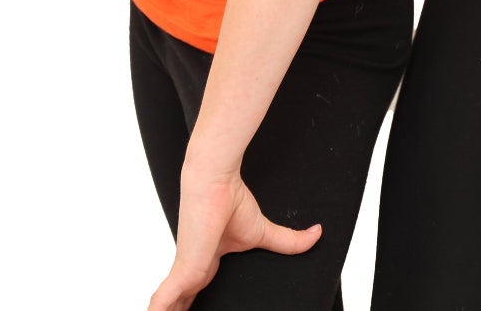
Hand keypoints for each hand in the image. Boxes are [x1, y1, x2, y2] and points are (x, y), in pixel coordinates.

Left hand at [147, 167, 320, 310]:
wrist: (214, 181)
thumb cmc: (231, 200)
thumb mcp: (264, 232)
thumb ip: (288, 240)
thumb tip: (317, 234)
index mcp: (207, 263)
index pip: (195, 293)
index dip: (195, 307)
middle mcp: (193, 270)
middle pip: (182, 304)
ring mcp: (185, 272)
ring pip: (170, 307)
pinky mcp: (183, 272)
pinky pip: (163, 302)